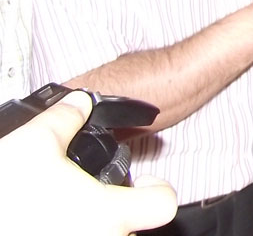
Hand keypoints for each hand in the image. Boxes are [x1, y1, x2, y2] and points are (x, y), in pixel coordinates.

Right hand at [0, 90, 177, 235]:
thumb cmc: (3, 195)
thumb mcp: (34, 141)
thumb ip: (66, 117)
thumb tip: (78, 104)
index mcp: (108, 212)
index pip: (162, 204)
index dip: (156, 188)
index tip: (141, 180)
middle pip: (132, 226)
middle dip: (116, 208)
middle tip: (91, 194)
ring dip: (93, 225)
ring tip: (65, 209)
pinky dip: (71, 234)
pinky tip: (47, 223)